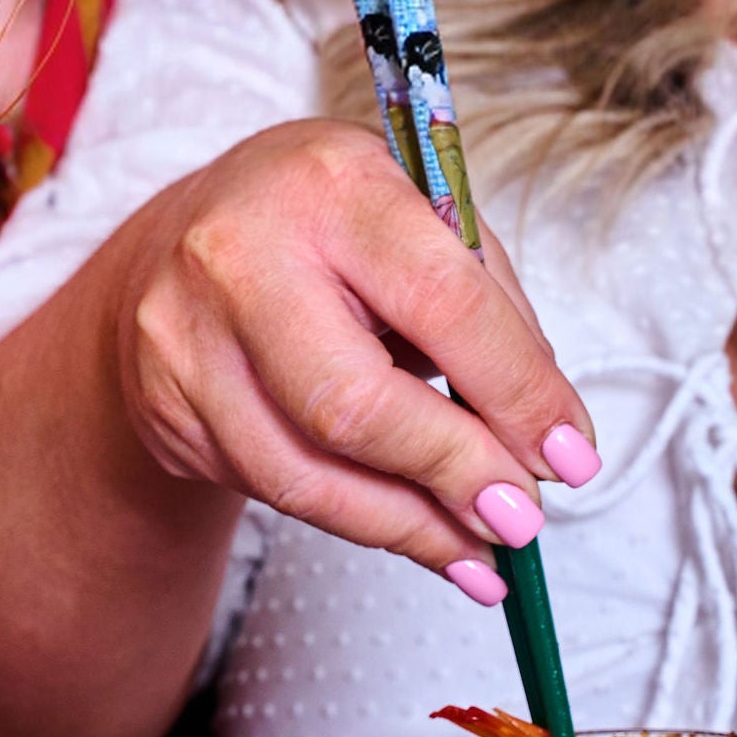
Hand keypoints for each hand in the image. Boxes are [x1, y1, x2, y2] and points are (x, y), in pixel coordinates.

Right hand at [100, 118, 599, 594]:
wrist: (173, 250)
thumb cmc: (325, 231)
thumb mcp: (416, 222)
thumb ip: (489, 314)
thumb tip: (551, 436)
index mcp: (334, 184)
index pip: (444, 301)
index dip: (517, 391)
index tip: (569, 455)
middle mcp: (242, 253)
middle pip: (357, 404)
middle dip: (456, 473)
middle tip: (522, 518)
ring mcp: (187, 337)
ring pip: (308, 473)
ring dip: (413, 526)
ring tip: (480, 552)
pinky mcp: (167, 410)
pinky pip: (276, 492)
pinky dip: (361, 524)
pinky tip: (416, 533)